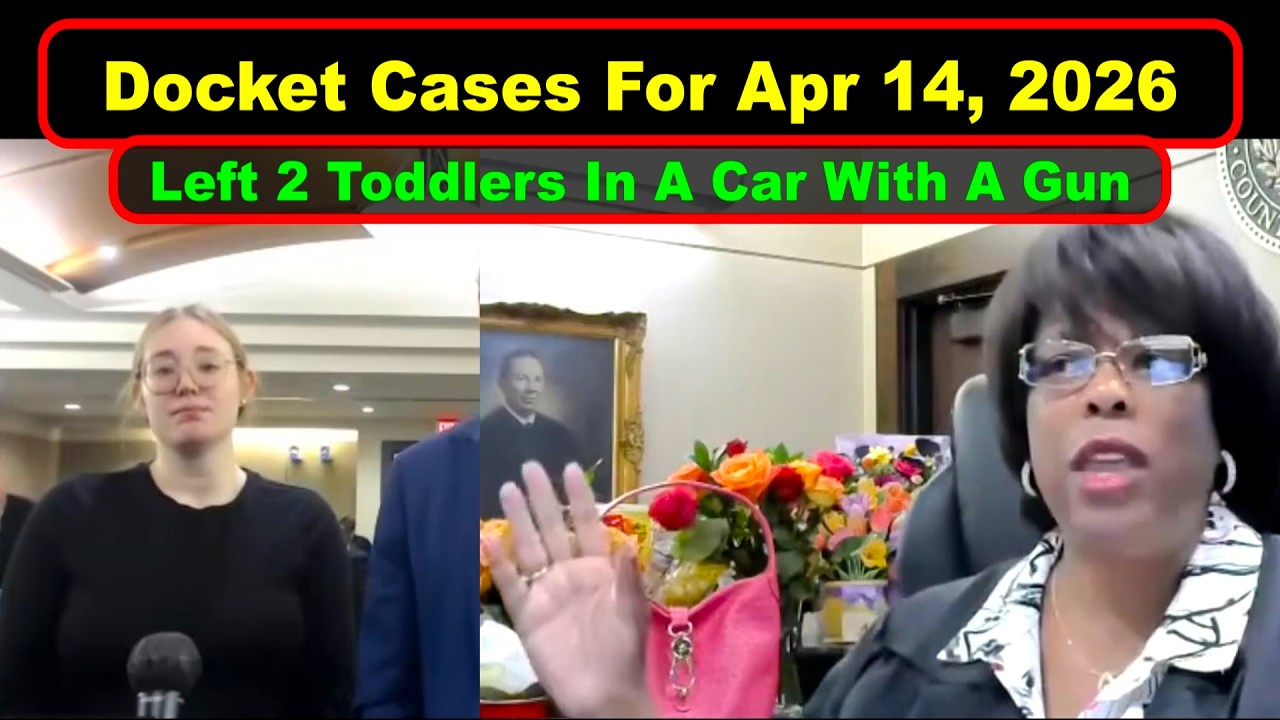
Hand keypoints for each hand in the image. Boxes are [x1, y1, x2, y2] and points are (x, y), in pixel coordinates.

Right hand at [486, 462, 654, 717]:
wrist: (602, 694)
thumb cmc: (623, 650)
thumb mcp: (632, 611)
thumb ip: (627, 578)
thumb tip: (626, 545)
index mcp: (598, 567)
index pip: (588, 524)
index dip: (580, 497)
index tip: (570, 468)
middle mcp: (570, 572)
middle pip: (553, 528)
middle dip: (542, 497)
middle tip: (529, 467)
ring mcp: (546, 591)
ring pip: (529, 547)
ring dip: (519, 519)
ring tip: (506, 489)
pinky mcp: (527, 614)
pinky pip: (510, 583)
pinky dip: (499, 562)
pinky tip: (488, 537)